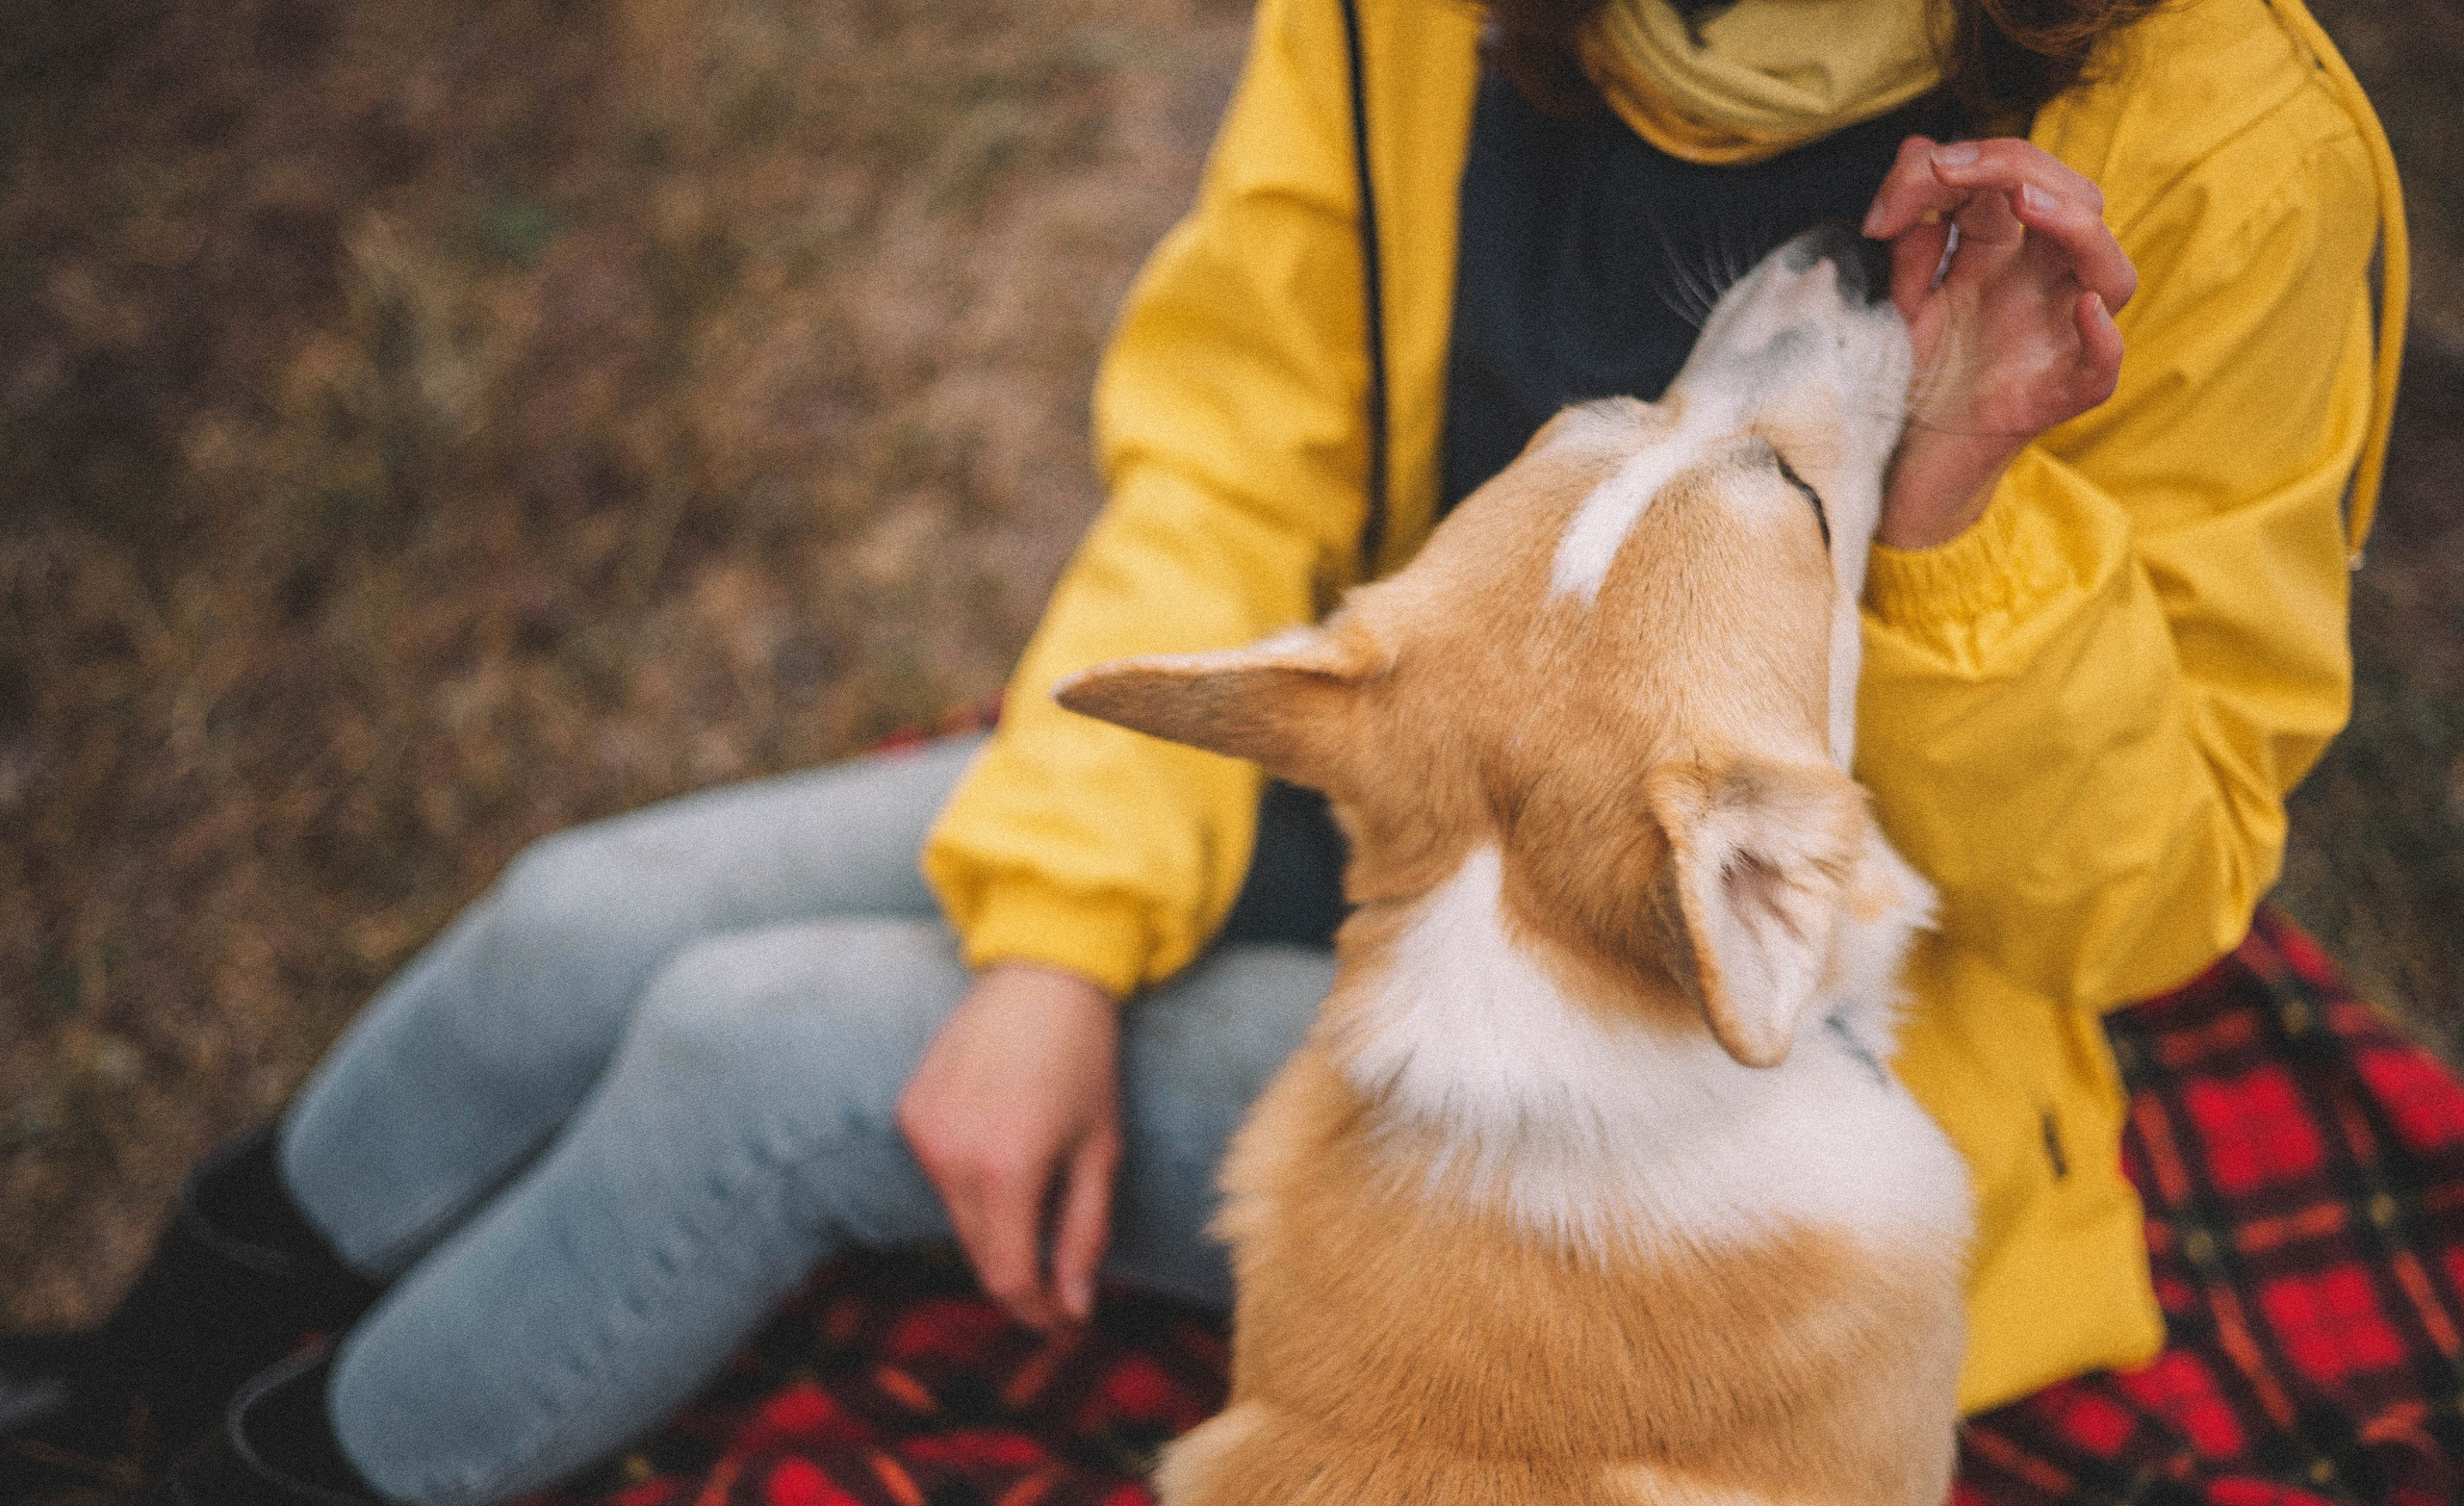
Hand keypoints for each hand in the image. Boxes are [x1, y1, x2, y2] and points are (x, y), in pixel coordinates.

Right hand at [897, 962, 1122, 1329]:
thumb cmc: (1086, 1060)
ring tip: (1037, 1180)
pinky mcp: (909, 1111)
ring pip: (955, 1214)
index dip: (1035, 1311)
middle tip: (1058, 1284)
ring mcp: (922, 1132)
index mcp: (1007, 1170)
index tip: (1063, 1322)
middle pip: (978, 1252)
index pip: (1007, 1276)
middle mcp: (951, 1156)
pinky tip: (1001, 1140)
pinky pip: (938, 1172)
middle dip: (1018, 1276)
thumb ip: (1085, 1234)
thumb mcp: (1101, 1151)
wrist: (1043, 975)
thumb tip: (1076, 1307)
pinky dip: (968, 1178)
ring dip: (994, 1221)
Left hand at [1862, 136, 2137, 547]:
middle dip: (2019, 168)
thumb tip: (1917, 147)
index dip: (1956, 166)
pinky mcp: (2058, 397)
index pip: (2012, 178)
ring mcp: (2057, 339)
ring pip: (2110, 272)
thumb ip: (1908, 228)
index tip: (1887, 205)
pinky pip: (2103, 364)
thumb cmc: (1907, 378)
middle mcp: (2041, 287)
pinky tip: (2078, 310)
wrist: (1900, 468)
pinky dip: (2101, 335)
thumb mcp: (1897, 294)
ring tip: (2026, 204)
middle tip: (1951, 172)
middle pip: (2076, 203)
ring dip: (2075, 228)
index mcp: (2004, 254)